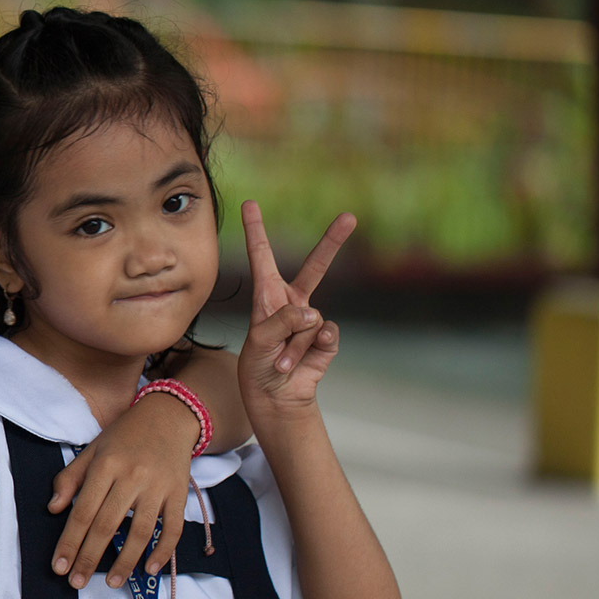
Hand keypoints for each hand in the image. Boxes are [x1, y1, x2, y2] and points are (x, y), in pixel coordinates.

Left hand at [49, 392, 196, 585]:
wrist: (168, 417)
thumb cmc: (124, 437)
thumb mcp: (92, 450)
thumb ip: (70, 478)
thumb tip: (54, 509)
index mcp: (106, 466)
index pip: (83, 512)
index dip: (69, 542)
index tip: (59, 566)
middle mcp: (132, 476)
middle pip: (107, 525)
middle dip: (89, 557)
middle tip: (77, 582)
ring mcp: (158, 486)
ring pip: (141, 531)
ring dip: (125, 561)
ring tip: (112, 583)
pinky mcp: (179, 493)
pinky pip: (173, 528)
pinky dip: (163, 550)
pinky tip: (149, 568)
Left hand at [239, 201, 353, 416]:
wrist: (275, 396)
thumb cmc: (258, 366)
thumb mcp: (260, 341)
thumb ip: (282, 322)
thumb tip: (313, 315)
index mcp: (267, 295)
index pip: (262, 256)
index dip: (256, 230)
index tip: (248, 203)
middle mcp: (292, 302)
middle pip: (316, 266)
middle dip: (333, 242)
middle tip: (350, 216)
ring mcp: (312, 319)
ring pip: (310, 320)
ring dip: (293, 343)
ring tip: (281, 359)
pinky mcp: (327, 338)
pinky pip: (326, 335)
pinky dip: (310, 350)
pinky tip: (300, 362)